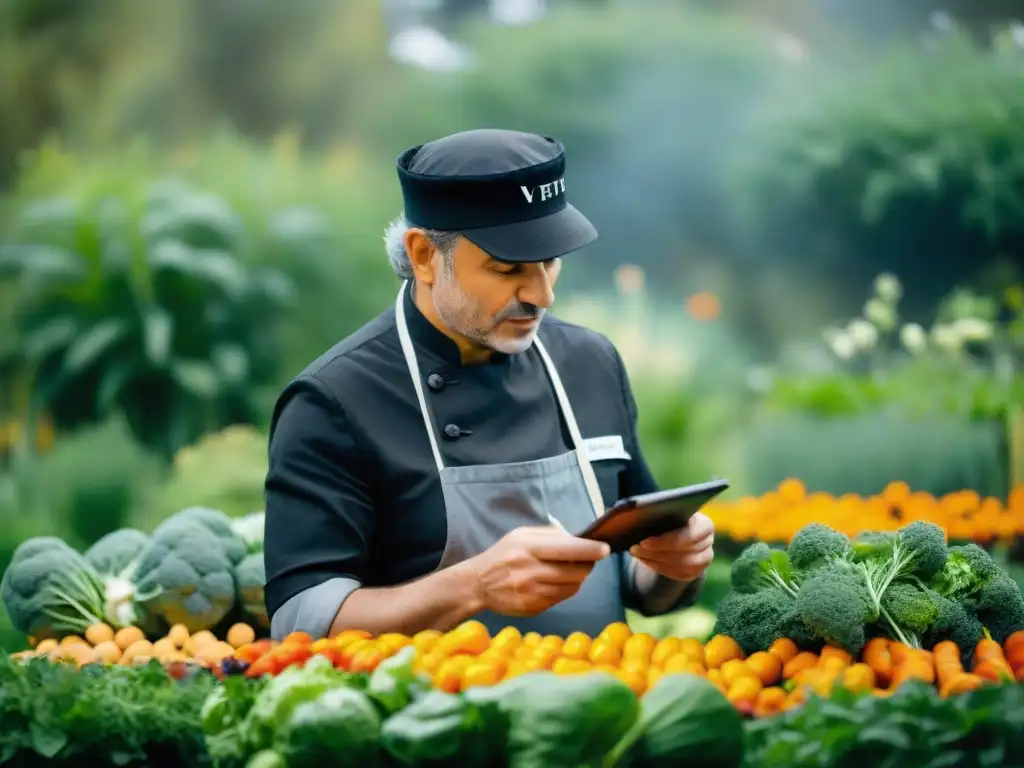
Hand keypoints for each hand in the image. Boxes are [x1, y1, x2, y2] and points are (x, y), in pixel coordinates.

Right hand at [468, 526, 610, 616]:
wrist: (478, 583)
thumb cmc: (503, 554)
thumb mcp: (521, 535)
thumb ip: (549, 534)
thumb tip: (578, 538)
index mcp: (528, 548)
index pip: (568, 549)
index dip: (590, 550)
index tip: (604, 548)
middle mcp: (530, 571)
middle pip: (575, 571)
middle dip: (588, 565)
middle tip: (589, 560)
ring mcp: (532, 592)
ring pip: (572, 587)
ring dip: (579, 579)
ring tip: (574, 570)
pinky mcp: (533, 608)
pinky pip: (561, 598)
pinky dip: (567, 589)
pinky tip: (560, 582)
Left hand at [629, 512, 714, 582]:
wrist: (676, 531)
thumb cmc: (670, 517)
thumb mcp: (667, 512)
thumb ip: (660, 515)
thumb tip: (640, 521)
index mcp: (704, 524)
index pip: (691, 534)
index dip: (668, 540)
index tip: (644, 541)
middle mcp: (708, 542)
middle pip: (685, 551)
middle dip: (657, 551)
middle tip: (635, 548)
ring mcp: (704, 558)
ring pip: (681, 564)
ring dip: (655, 560)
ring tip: (637, 553)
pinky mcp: (696, 572)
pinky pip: (678, 574)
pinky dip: (658, 567)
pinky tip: (644, 560)